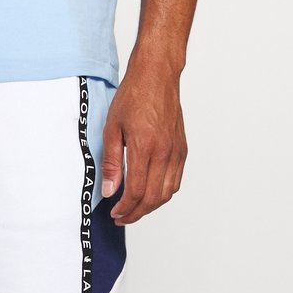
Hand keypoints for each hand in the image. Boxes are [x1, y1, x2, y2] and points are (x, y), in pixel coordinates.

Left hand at [100, 67, 186, 224]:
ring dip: (150, 207)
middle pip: (152, 198)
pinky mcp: (182, 149)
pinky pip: (175, 181)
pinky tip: (150, 194)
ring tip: (134, 209)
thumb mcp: (112, 128)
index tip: (114, 213)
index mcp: (145, 147)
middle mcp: (164, 152)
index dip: (124, 208)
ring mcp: (176, 151)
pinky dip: (163, 194)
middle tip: (122, 217)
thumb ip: (111, 162)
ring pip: (166, 193)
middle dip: (136, 213)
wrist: (157, 75)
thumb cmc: (134, 96)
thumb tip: (110, 191)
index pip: (136, 191)